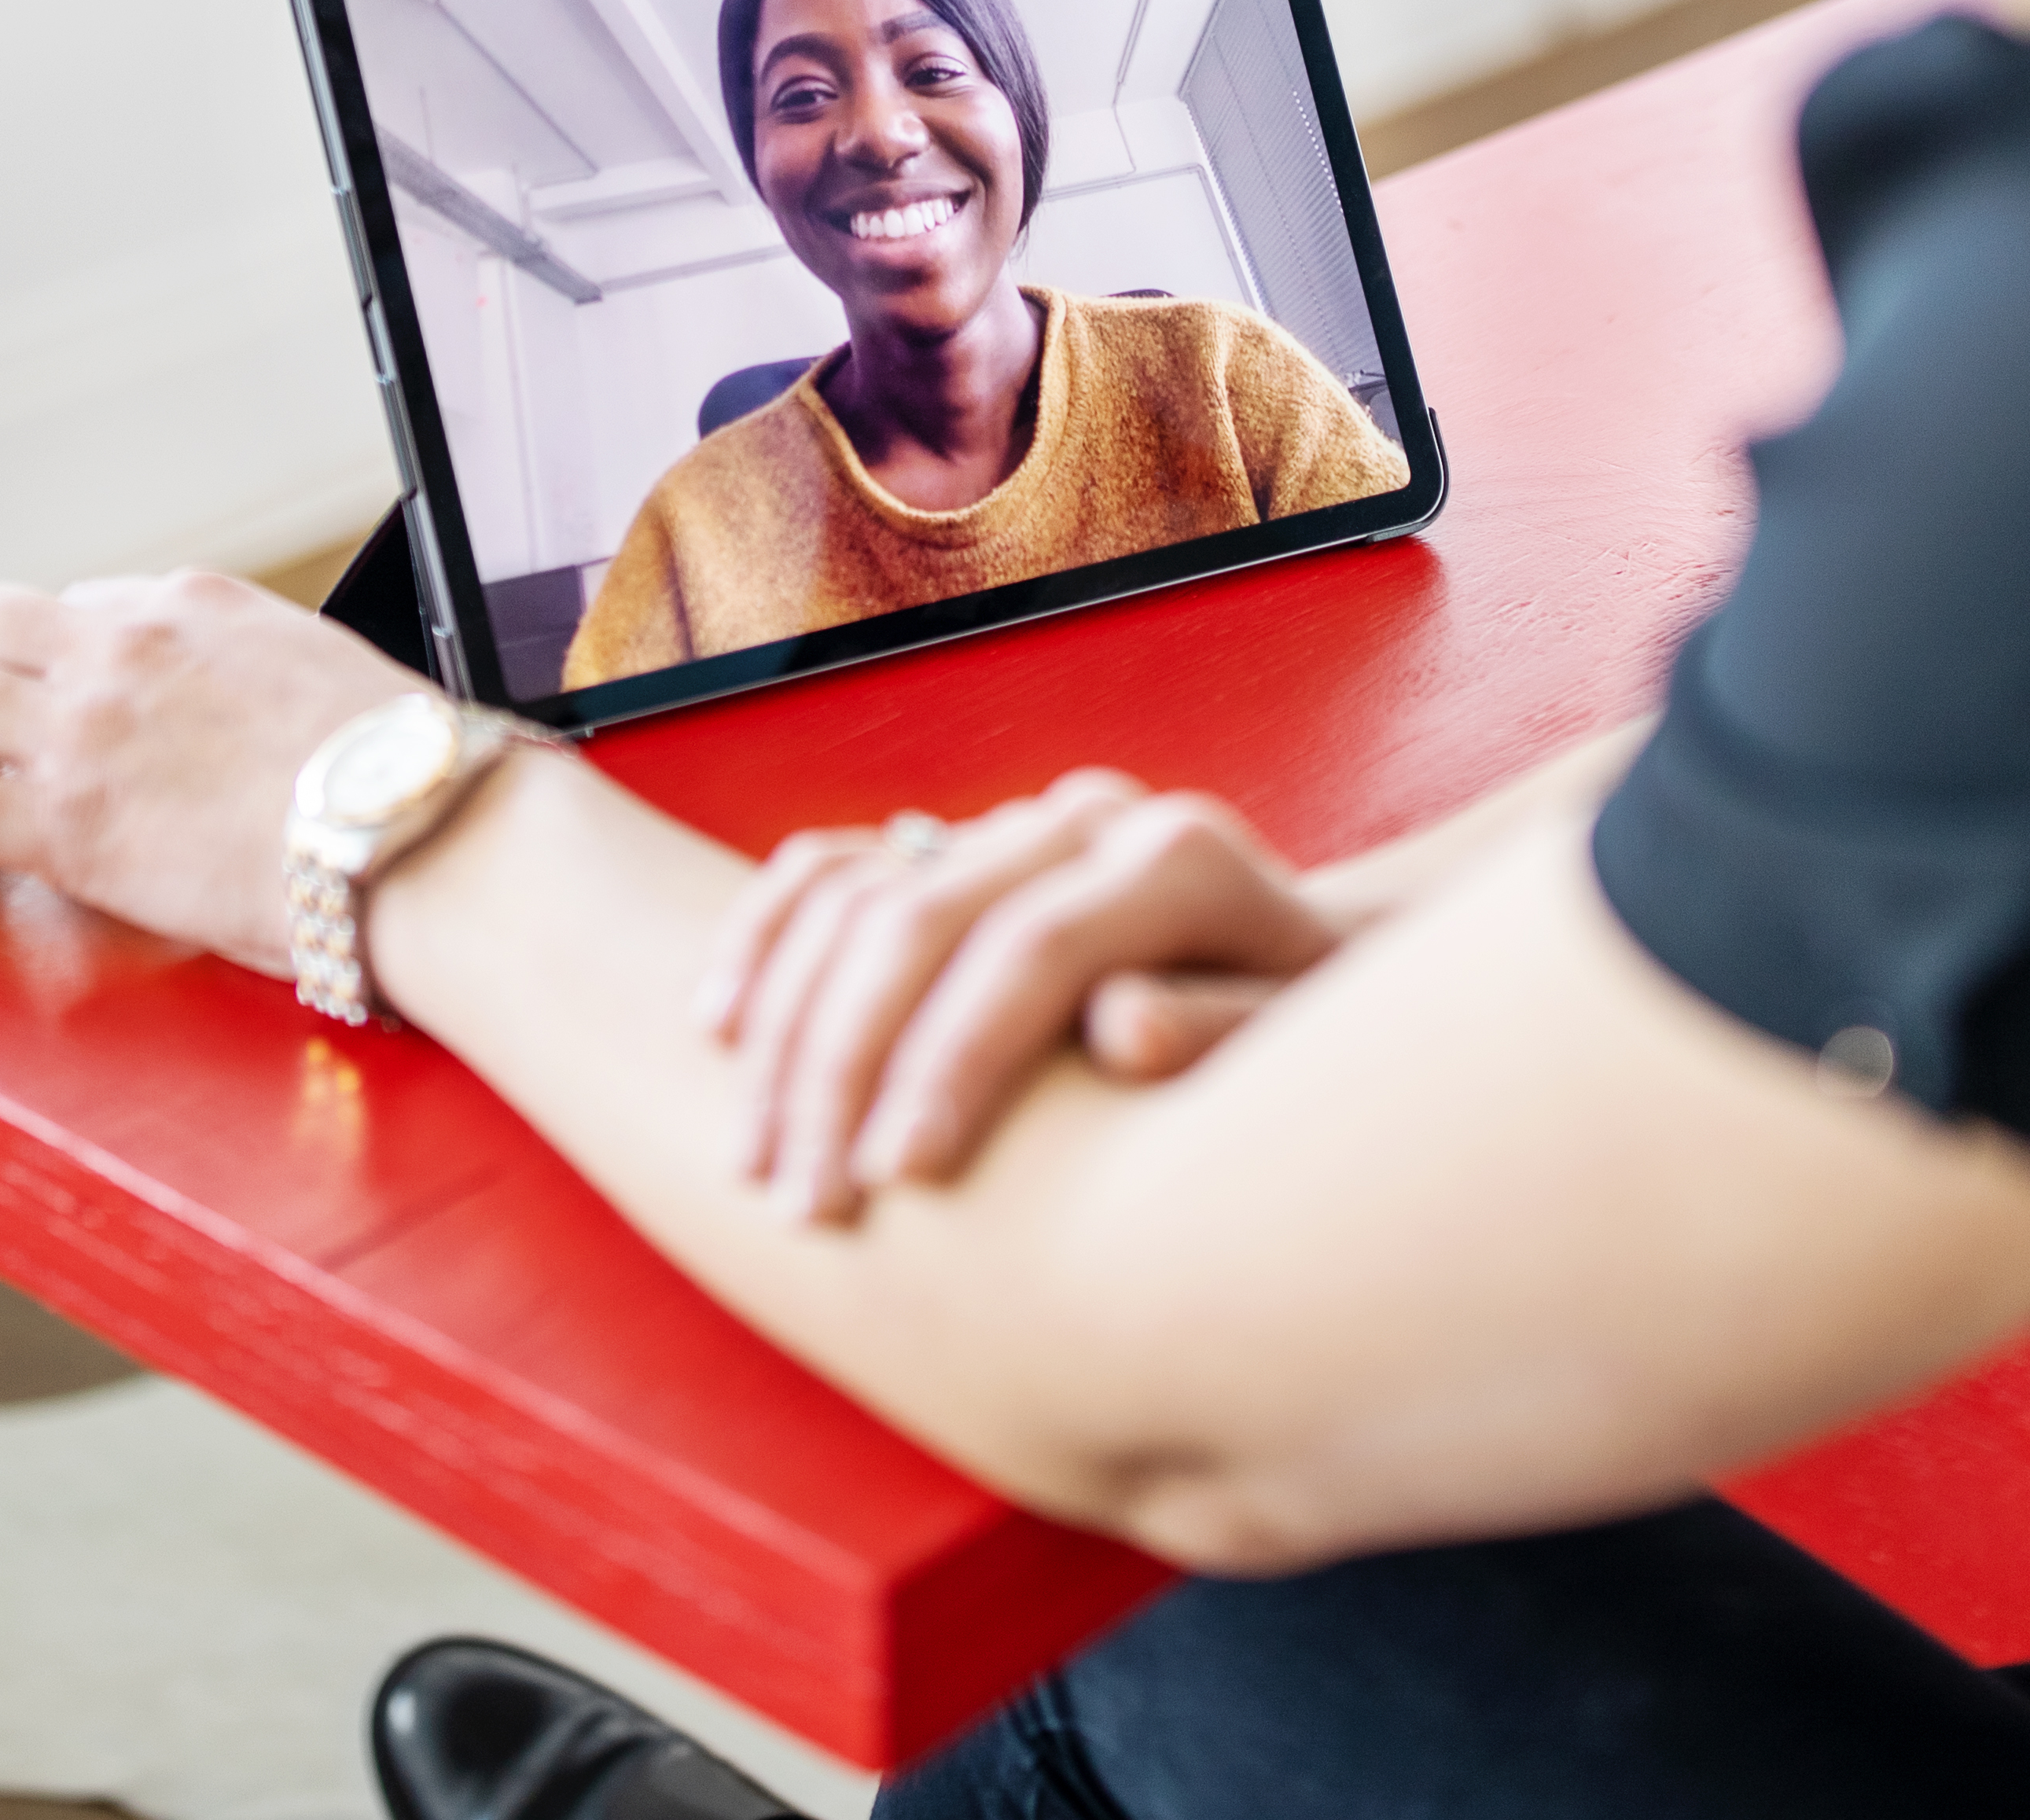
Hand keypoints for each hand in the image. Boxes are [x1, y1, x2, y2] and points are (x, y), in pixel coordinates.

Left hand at [0, 570, 399, 961]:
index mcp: (191, 605)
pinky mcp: (63, 823)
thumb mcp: (319, 670)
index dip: (51, 661)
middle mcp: (121, 648)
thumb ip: (254, 671)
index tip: (61, 709)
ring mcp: (84, 730)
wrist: (415, 829)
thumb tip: (242, 716)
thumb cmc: (396, 769)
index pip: (73, 605)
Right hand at [694, 770, 1344, 1224]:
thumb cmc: (1313, 1048)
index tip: (899, 1181)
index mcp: (1177, 859)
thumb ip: (1227, 1030)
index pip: (1031, 949)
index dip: (954, 1061)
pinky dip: (760, 940)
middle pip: (918, 919)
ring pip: (852, 895)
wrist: (1307, 984)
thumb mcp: (1307, 1052)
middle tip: (804, 1205)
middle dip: (841, 1067)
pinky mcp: (952, 851)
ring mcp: (1008, 832)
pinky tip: (716, 1032)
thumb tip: (1125, 1028)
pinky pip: (826, 870)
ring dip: (782, 1030)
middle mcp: (1083, 823)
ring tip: (754, 1165)